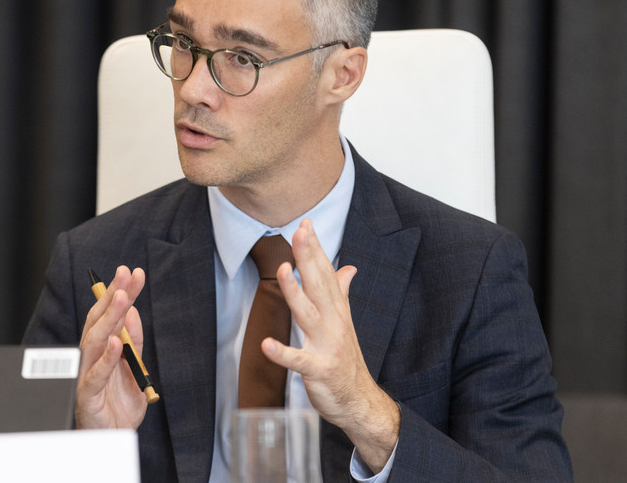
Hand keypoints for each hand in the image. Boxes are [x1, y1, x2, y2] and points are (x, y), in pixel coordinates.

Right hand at [75, 265, 147, 429]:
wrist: (113, 438)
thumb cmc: (118, 405)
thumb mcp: (133, 368)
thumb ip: (133, 342)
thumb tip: (133, 311)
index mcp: (101, 348)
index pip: (109, 314)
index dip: (121, 292)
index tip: (134, 272)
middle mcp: (91, 356)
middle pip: (99, 320)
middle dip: (112, 295)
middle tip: (125, 274)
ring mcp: (87, 374)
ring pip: (95, 340)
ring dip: (110, 317)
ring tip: (123, 297)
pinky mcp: (87, 395)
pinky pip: (96, 374)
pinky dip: (107, 358)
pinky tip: (117, 342)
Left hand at [263, 219, 399, 470]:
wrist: (360, 401)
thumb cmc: (347, 360)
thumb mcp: (344, 323)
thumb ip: (342, 293)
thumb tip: (349, 268)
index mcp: (337, 311)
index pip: (325, 273)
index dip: (315, 249)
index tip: (306, 224)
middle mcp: (333, 323)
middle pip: (319, 285)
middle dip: (309, 258)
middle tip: (300, 232)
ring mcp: (326, 346)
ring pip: (308, 315)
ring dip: (295, 293)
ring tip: (283, 270)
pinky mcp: (318, 371)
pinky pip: (298, 361)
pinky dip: (283, 353)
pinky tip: (266, 344)